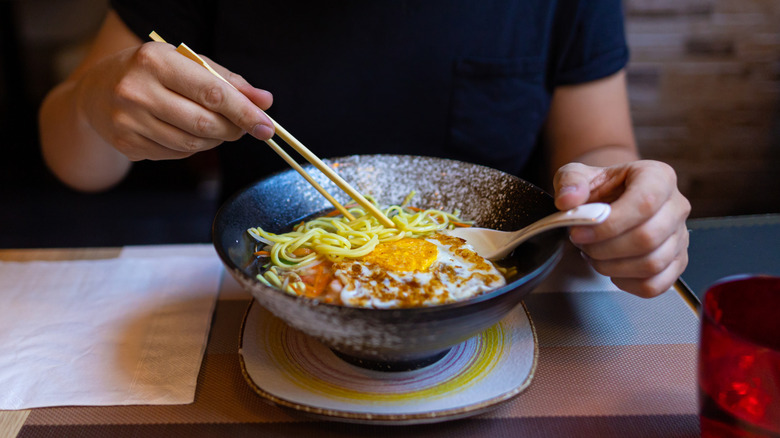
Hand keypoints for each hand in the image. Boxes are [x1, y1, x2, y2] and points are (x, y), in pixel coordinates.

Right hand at [75, 41, 274, 160]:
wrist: (96, 92)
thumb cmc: (152, 73)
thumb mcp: (187, 64)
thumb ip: (228, 81)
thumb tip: (265, 101)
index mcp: (155, 61)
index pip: (212, 93)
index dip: (244, 112)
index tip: (267, 125)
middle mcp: (137, 90)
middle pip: (204, 124)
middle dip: (233, 129)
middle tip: (243, 127)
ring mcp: (128, 121)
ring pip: (192, 144)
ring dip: (214, 141)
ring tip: (214, 127)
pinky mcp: (126, 144)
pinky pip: (176, 154)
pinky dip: (191, 147)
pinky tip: (185, 132)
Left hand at [553, 160, 690, 297]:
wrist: (609, 200)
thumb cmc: (599, 187)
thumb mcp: (577, 175)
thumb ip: (570, 182)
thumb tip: (568, 200)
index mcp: (658, 177)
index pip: (645, 203)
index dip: (609, 224)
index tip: (578, 232)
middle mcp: (676, 206)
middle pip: (648, 238)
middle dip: (605, 248)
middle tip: (581, 243)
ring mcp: (680, 236)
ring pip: (652, 264)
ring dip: (612, 266)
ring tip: (592, 254)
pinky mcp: (676, 261)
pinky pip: (655, 284)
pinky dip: (626, 283)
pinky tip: (610, 269)